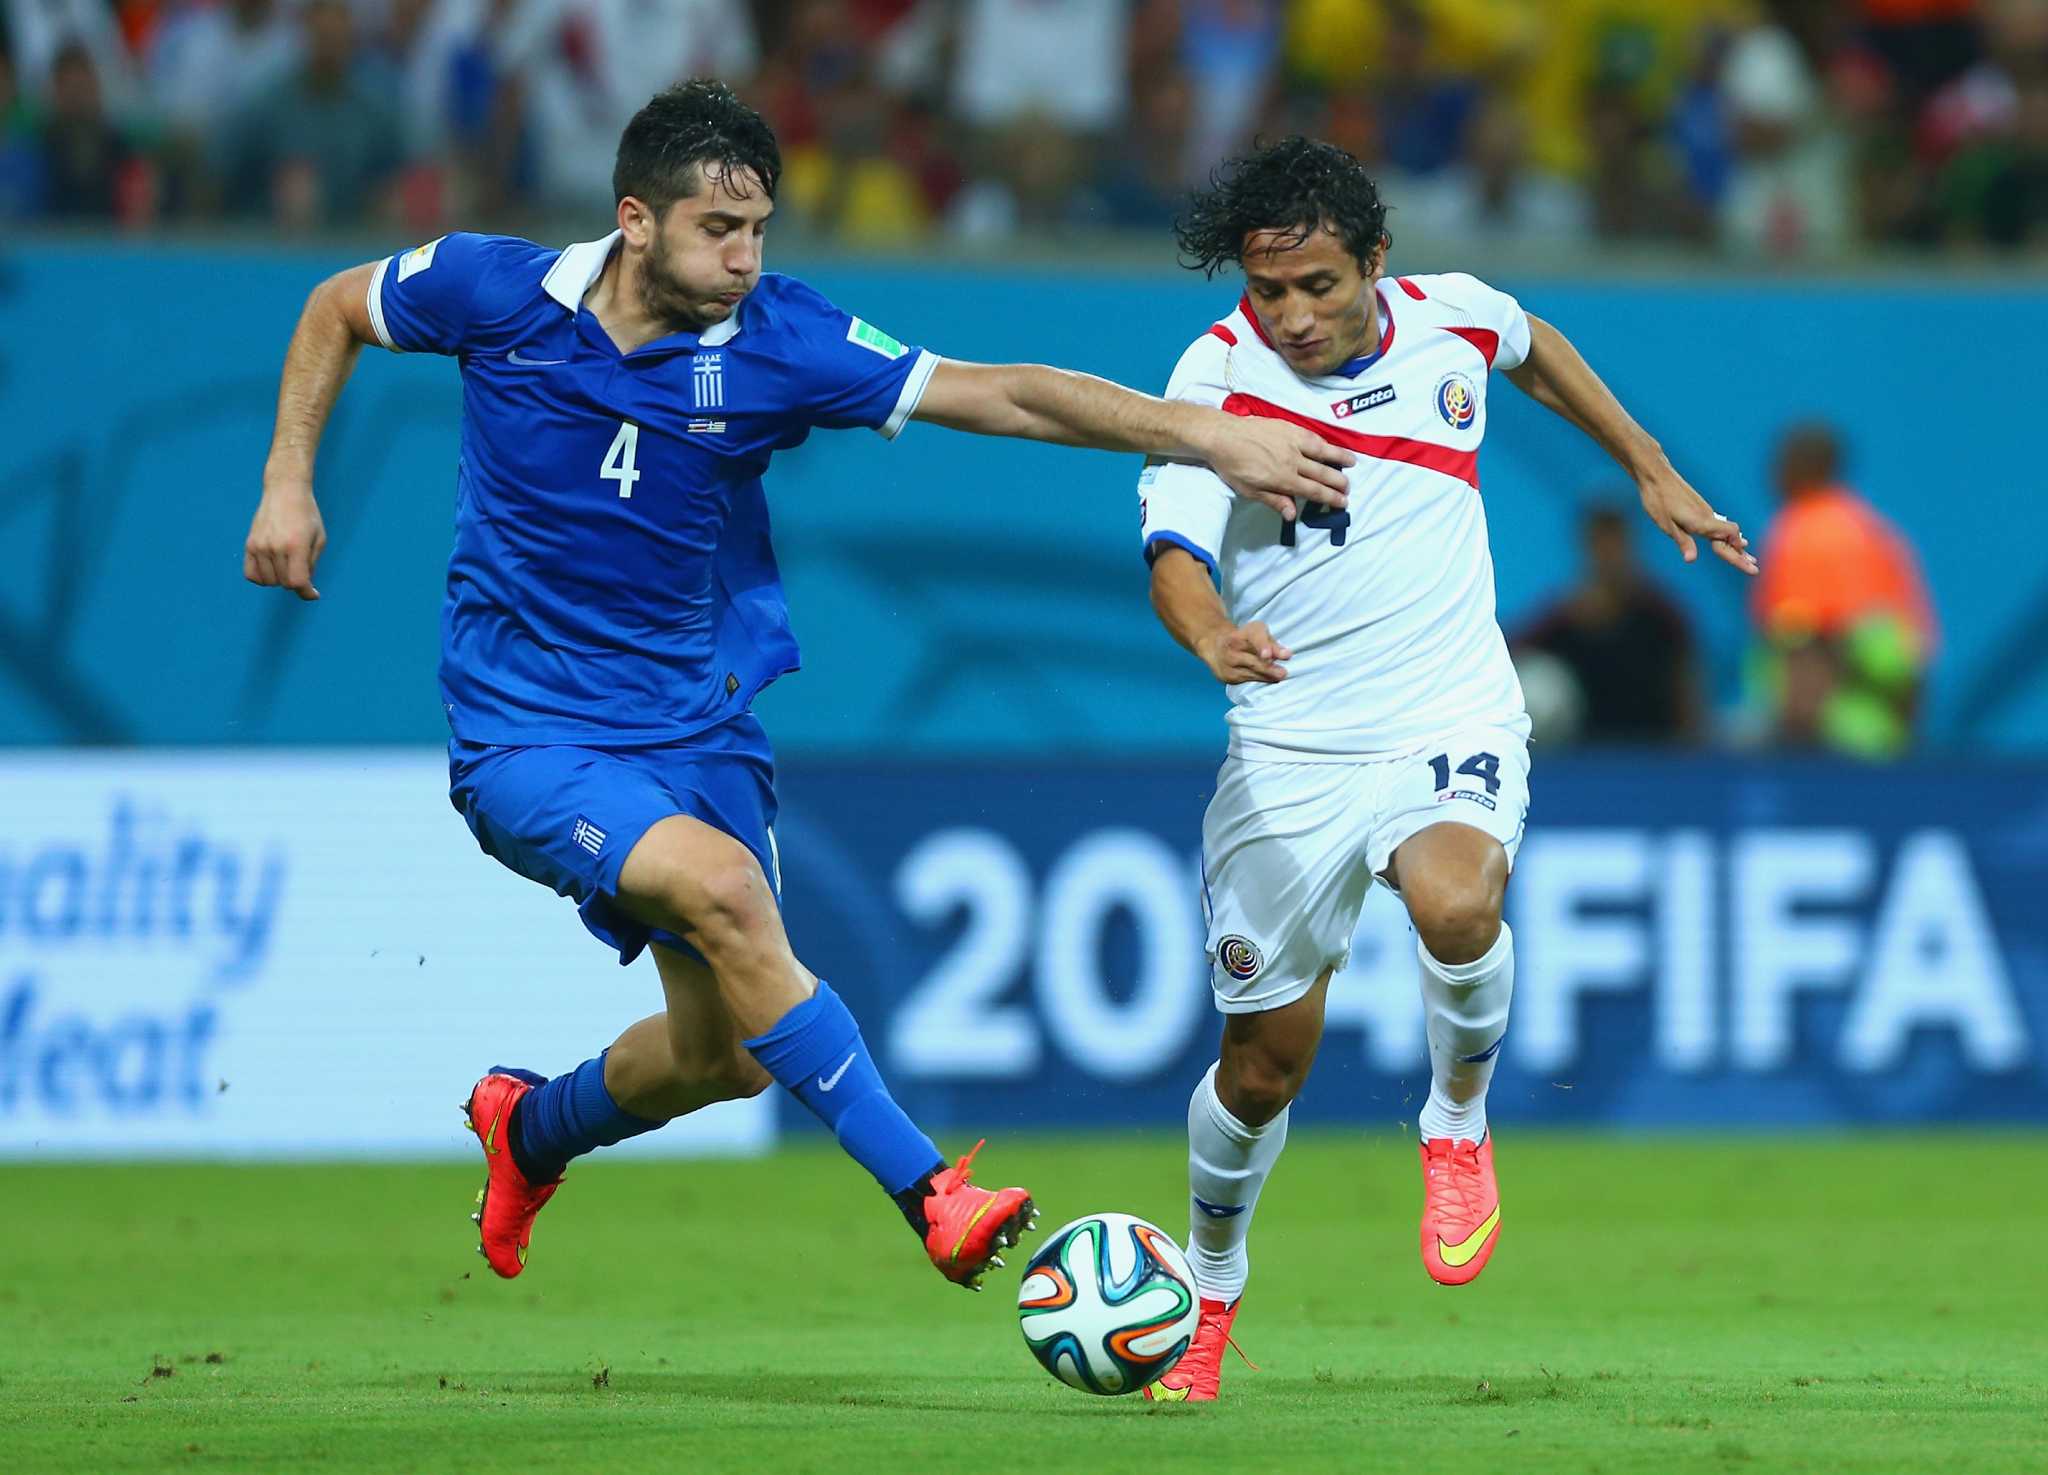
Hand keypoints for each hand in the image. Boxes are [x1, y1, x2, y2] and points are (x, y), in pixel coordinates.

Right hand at [245, 481, 326, 599]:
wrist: (285, 491)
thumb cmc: (307, 515)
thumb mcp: (319, 539)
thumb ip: (311, 564)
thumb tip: (303, 587)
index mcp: (296, 545)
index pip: (297, 582)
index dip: (306, 592)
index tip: (313, 594)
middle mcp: (275, 546)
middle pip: (284, 583)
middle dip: (296, 581)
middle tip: (302, 567)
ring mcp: (259, 546)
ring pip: (268, 581)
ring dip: (280, 579)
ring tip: (288, 564)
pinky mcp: (249, 544)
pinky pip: (251, 574)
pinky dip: (262, 578)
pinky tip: (272, 569)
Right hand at [1197, 621, 1290, 684]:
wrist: (1215, 646)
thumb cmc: (1242, 638)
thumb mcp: (1257, 633)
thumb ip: (1272, 644)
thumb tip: (1286, 655)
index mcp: (1241, 633)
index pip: (1254, 637)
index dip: (1262, 646)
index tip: (1268, 655)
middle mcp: (1231, 648)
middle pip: (1253, 660)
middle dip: (1268, 667)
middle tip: (1283, 673)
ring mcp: (1227, 663)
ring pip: (1251, 672)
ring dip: (1267, 676)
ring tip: (1280, 677)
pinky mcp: (1226, 676)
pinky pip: (1246, 679)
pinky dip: (1260, 679)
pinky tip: (1270, 679)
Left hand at [1202, 413, 1352, 520]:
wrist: (1223, 436)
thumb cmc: (1232, 466)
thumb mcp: (1249, 490)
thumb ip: (1274, 500)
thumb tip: (1293, 514)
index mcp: (1283, 479)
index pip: (1313, 491)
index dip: (1330, 498)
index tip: (1343, 502)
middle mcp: (1292, 460)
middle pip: (1322, 473)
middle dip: (1339, 482)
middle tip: (1349, 488)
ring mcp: (1292, 442)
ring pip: (1323, 451)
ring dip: (1339, 458)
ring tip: (1353, 462)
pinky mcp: (1288, 428)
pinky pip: (1312, 436)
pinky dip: (1325, 443)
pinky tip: (1330, 446)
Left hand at [1637, 460, 1756, 574]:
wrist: (1656, 474)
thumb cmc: (1658, 500)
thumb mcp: (1666, 524)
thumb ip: (1683, 541)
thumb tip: (1691, 560)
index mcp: (1702, 522)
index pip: (1730, 540)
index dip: (1739, 556)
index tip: (1753, 569)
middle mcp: (1709, 517)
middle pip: (1732, 537)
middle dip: (1741, 554)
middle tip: (1754, 568)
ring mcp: (1706, 511)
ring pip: (1727, 530)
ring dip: (1736, 545)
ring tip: (1747, 557)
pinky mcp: (1701, 508)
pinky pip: (1719, 525)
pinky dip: (1728, 535)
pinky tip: (1730, 540)